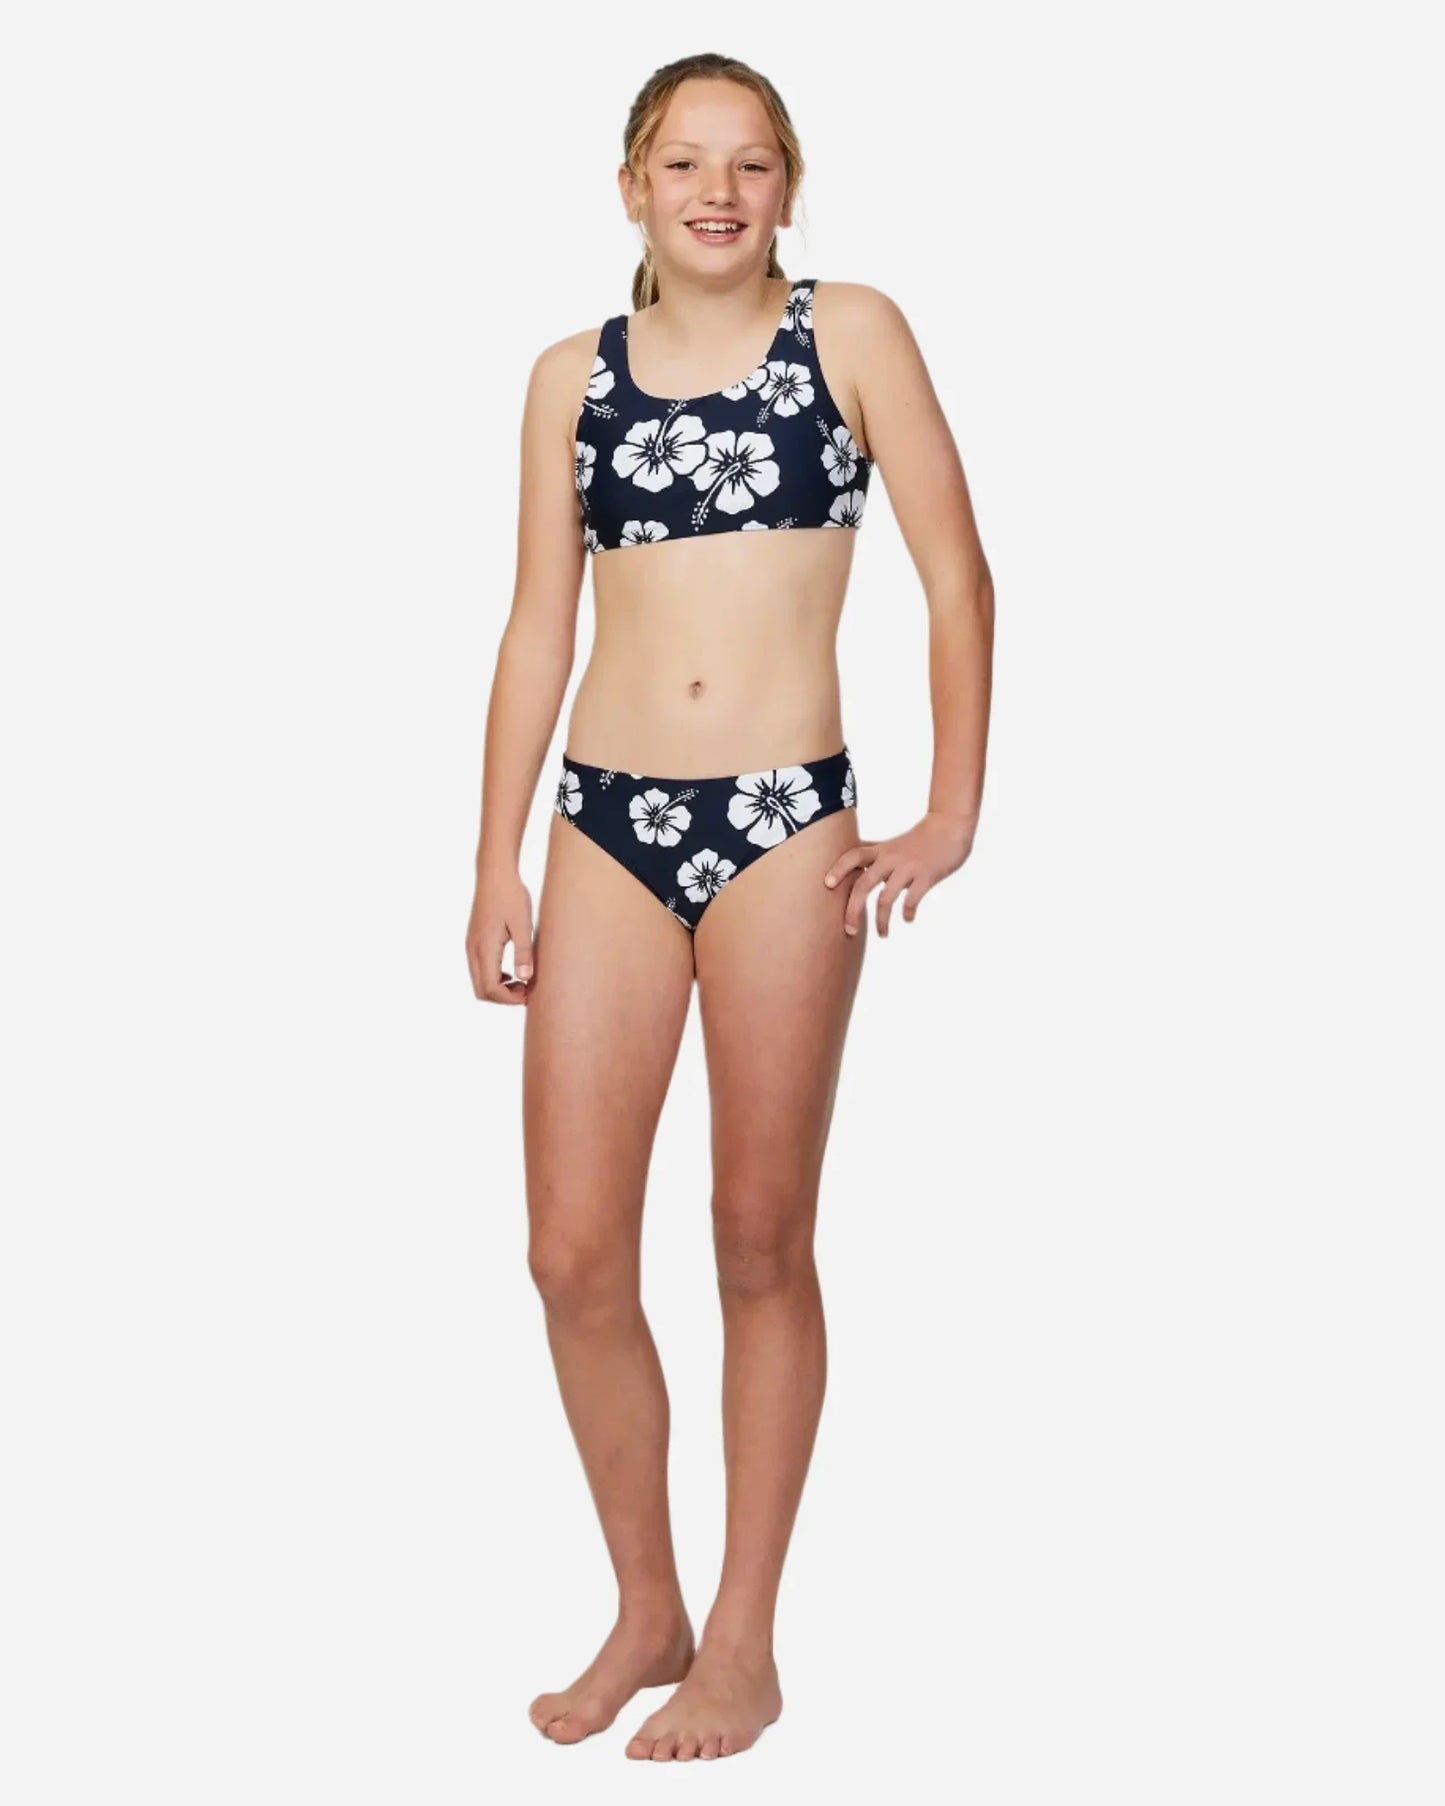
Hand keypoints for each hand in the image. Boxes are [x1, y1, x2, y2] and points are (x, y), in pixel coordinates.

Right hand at [466, 865, 535, 1003]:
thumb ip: (524, 953)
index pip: (490, 988)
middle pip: (481, 990)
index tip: (528, 995)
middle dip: (503, 997)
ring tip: (522, 981)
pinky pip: (479, 969)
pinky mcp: (474, 941)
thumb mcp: (523, 924)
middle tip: (526, 991)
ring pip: (479, 981)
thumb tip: (526, 979)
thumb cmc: (511, 896)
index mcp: (484, 948)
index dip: (509, 999)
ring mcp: (471, 945)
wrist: (494, 874)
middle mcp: (473, 950)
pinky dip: (494, 977)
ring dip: (499, 988)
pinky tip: (513, 971)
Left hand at [823, 811, 975, 937]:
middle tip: (849, 930)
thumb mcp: (893, 844)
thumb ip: (875, 854)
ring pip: (886, 898)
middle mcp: (891, 858)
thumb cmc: (920, 838)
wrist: (950, 826)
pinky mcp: (927, 875)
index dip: (839, 868)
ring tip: (882, 934)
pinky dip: (907, 913)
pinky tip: (907, 918)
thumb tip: (854, 863)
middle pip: (863, 884)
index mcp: (881, 851)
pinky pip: (911, 899)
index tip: (827, 885)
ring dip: (881, 920)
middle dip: (853, 910)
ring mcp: (908, 867)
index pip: (853, 856)